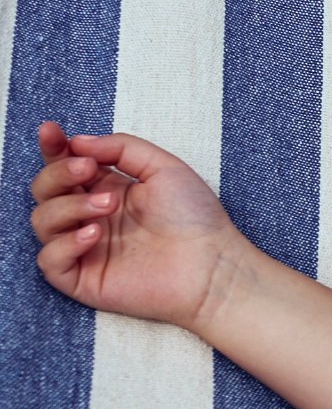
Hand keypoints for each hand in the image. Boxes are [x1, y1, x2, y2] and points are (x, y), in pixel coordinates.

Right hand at [29, 121, 249, 329]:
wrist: (212, 265)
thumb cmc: (196, 218)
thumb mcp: (163, 167)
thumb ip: (122, 148)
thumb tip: (78, 142)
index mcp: (107, 189)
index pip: (65, 165)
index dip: (52, 147)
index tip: (51, 130)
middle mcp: (91, 217)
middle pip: (45, 189)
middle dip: (59, 173)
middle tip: (88, 169)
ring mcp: (84, 248)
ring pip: (42, 221)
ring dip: (68, 206)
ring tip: (109, 205)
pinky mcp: (82, 278)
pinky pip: (49, 259)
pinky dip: (65, 244)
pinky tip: (95, 235)